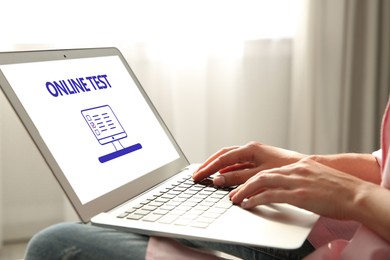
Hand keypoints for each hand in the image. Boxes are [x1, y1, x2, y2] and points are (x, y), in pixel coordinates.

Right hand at [193, 141, 304, 186]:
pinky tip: (222, 178)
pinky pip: (237, 166)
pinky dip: (227, 172)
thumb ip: (238, 178)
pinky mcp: (257, 162)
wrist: (306, 168)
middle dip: (208, 165)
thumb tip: (218, 180)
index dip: (208, 168)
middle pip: (223, 156)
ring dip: (217, 168)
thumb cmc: (286, 168)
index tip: (198, 176)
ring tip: (205, 176)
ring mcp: (253, 156)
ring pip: (229, 161)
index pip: (222, 158)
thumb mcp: (259, 175)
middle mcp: (250, 150)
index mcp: (250, 149)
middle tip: (196, 175)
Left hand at [229, 158, 366, 219]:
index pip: (270, 170)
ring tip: (235, 199)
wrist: (356, 194)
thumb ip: (302, 179)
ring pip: (261, 182)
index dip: (253, 177)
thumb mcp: (318, 178)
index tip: (243, 183)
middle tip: (232, 192)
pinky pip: (270, 196)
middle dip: (244, 183)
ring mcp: (296, 181)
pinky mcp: (298, 194)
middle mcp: (294, 170)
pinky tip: (248, 205)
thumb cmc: (340, 190)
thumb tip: (292, 187)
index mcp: (299, 166)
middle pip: (261, 174)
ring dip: (245, 191)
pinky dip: (255, 200)